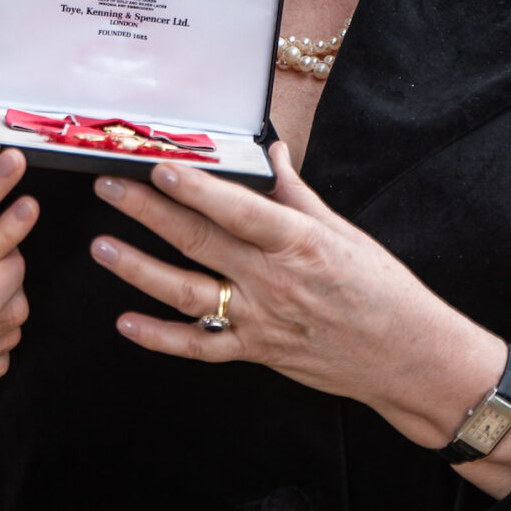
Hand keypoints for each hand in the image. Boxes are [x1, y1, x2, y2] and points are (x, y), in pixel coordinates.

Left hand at [88, 146, 510, 498]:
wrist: (408, 357)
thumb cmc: (382, 290)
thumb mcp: (344, 232)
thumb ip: (298, 194)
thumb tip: (273, 153)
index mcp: (298, 243)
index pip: (237, 210)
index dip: (195, 187)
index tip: (158, 164)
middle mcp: (273, 281)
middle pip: (198, 241)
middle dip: (146, 211)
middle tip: (108, 186)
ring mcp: (260, 319)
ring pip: (186, 292)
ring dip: (139, 269)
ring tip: (102, 246)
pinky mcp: (256, 351)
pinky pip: (200, 346)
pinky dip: (160, 338)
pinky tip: (126, 323)